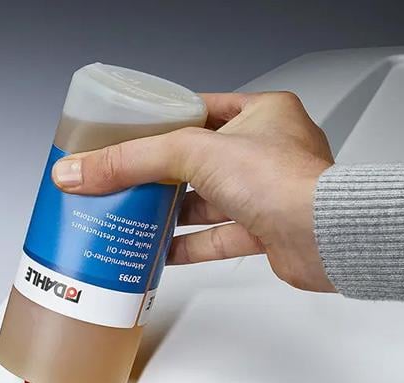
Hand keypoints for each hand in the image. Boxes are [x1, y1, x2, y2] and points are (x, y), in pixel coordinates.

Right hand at [51, 91, 335, 291]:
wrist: (324, 236)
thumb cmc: (285, 181)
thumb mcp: (192, 153)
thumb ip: (131, 161)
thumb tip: (79, 170)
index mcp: (263, 113)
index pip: (201, 110)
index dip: (165, 121)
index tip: (130, 134)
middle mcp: (268, 151)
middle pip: (200, 160)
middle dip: (161, 174)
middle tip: (123, 179)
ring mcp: (268, 194)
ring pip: (208, 201)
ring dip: (172, 212)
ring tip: (133, 215)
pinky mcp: (266, 232)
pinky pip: (218, 237)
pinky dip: (188, 245)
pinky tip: (159, 251)